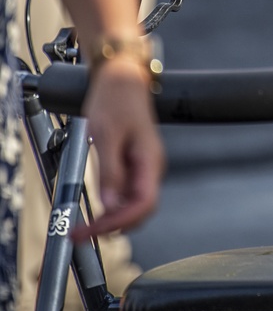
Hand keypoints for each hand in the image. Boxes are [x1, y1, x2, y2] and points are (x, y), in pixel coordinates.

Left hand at [75, 57, 164, 239]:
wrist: (121, 78)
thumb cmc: (115, 100)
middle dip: (112, 226)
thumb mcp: (106, 135)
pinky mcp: (134, 165)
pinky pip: (126, 194)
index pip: (144, 204)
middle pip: (140, 211)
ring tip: (83, 225)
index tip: (94, 230)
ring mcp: (144, 167)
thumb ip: (109, 171)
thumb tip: (109, 205)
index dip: (120, 222)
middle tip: (82, 232)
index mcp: (150, 160)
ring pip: (132, 205)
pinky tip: (94, 208)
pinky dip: (110, 206)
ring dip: (110, 219)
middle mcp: (151, 167)